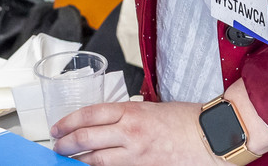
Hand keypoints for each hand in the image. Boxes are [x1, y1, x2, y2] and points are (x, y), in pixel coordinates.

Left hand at [52, 101, 217, 164]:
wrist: (209, 137)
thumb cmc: (185, 119)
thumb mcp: (151, 107)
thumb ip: (127, 115)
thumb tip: (105, 123)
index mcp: (131, 111)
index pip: (89, 114)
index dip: (68, 122)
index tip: (58, 128)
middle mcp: (130, 132)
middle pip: (87, 137)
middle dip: (67, 143)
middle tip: (57, 146)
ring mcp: (136, 154)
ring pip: (96, 160)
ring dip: (79, 160)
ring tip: (69, 160)